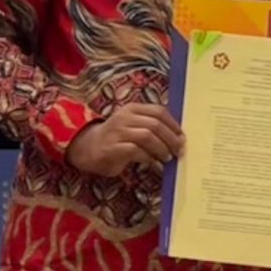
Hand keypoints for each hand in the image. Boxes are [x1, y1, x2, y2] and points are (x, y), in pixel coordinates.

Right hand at [66, 102, 183, 177]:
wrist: (88, 148)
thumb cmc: (117, 138)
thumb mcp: (134, 126)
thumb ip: (151, 127)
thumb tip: (178, 138)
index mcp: (133, 109)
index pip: (159, 111)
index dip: (173, 124)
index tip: (182, 136)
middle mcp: (124, 117)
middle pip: (155, 124)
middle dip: (171, 139)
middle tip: (179, 150)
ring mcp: (117, 132)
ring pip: (147, 136)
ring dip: (161, 148)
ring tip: (167, 157)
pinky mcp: (112, 148)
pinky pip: (136, 151)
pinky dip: (148, 157)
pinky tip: (152, 162)